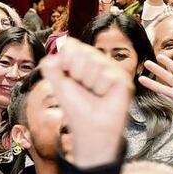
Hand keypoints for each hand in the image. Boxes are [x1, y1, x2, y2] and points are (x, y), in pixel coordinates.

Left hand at [41, 38, 131, 167]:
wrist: (90, 128)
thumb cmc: (77, 108)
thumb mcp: (58, 85)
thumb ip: (50, 67)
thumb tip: (55, 52)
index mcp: (82, 61)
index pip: (71, 45)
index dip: (66, 62)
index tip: (69, 79)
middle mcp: (98, 61)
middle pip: (82, 51)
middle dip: (77, 73)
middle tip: (83, 88)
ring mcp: (111, 69)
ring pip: (95, 61)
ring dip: (89, 82)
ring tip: (94, 93)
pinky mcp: (123, 78)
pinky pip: (106, 74)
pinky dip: (100, 88)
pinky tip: (104, 95)